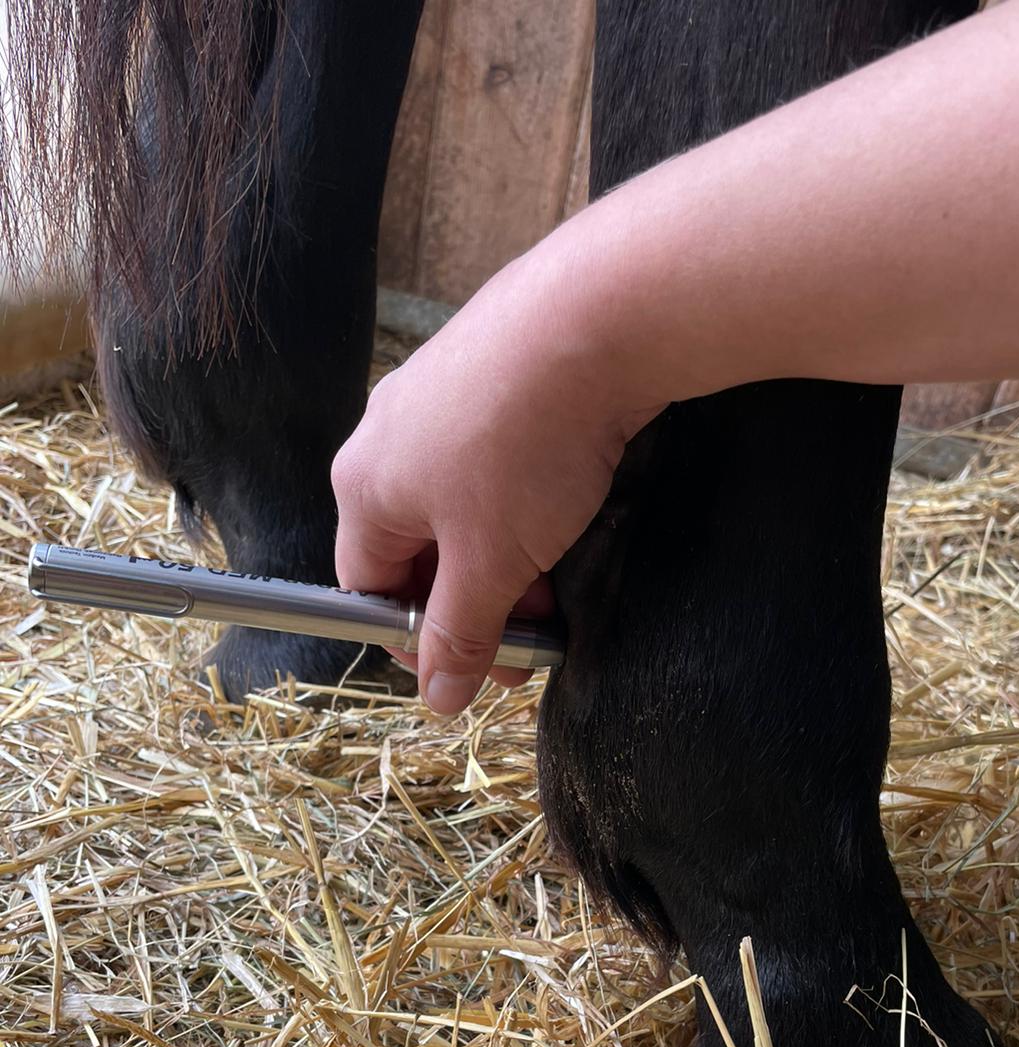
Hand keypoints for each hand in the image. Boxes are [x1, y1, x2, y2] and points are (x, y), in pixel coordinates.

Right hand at [333, 248, 657, 713]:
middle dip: (473, 604)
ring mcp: (436, 398)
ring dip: (503, 563)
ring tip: (555, 586)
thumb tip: (437, 697)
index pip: (370, 590)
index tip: (476, 668)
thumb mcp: (491, 564)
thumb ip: (460, 634)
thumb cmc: (526, 446)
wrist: (595, 318)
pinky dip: (523, 508)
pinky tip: (566, 517)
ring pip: (460, 511)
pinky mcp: (488, 374)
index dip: (421, 640)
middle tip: (530, 639)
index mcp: (362, 487)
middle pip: (416, 551)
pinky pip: (491, 465)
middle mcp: (385, 437)